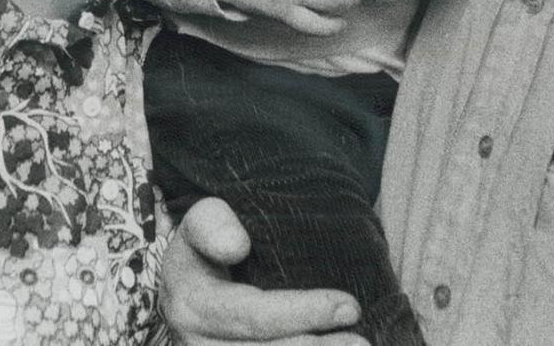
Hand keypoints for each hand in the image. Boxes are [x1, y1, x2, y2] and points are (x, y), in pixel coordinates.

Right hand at [160, 198, 367, 345]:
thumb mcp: (202, 220)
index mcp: (192, 304)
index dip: (303, 314)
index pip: (253, 316)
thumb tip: (236, 246)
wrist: (189, 277)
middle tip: (364, 344)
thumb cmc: (207, 243)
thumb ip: (214, 224)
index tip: (349, 306)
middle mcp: (197, 343)